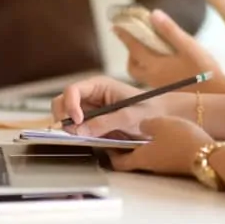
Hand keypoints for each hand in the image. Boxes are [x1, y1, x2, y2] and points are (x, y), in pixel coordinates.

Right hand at [51, 76, 167, 137]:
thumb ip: (104, 123)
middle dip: (63, 115)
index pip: (73, 90)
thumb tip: (79, 130)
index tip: (77, 120)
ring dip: (67, 125)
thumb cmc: (149, 110)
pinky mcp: (90, 121)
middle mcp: (89, 95)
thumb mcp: (128, 117)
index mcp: (98, 85)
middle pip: (62, 101)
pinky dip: (74, 132)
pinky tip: (84, 138)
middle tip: (72, 131)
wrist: (162, 118)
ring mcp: (88, 108)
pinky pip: (75, 126)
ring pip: (65, 114)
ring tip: (80, 135)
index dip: (70, 105)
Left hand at [108, 116, 213, 175]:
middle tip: (116, 133)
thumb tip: (140, 125)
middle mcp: (150, 164)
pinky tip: (158, 133)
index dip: (107, 153)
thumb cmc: (182, 141)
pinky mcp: (175, 162)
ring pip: (145, 155)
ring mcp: (164, 165)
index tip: (102, 141)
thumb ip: (144, 124)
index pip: (116, 161)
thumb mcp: (158, 123)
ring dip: (138, 145)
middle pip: (129, 158)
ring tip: (136, 129)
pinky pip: (159, 153)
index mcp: (141, 157)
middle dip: (121, 148)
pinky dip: (153, 145)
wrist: (211, 155)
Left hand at [115, 9, 221, 91]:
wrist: (217, 95)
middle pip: (132, 66)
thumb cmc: (204, 69)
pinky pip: (149, 78)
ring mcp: (158, 85)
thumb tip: (153, 14)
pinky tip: (162, 61)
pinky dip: (149, 68)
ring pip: (140, 73)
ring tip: (150, 49)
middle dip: (130, 53)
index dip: (124, 36)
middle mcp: (152, 77)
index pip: (133, 48)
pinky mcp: (165, 90)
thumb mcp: (188, 45)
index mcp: (154, 65)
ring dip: (139, 61)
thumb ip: (169, 30)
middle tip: (137, 41)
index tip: (115, 26)